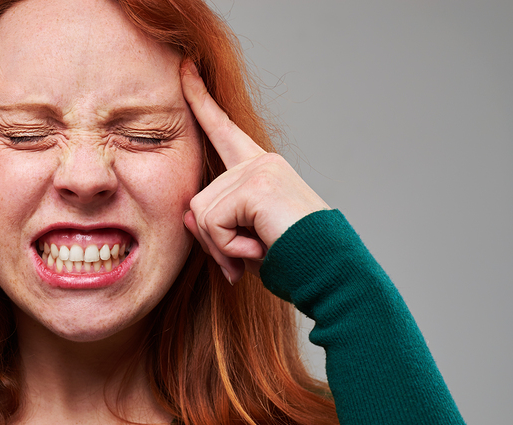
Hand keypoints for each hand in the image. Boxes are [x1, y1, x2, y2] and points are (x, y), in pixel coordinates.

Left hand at [180, 62, 328, 282]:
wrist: (328, 267)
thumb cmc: (290, 256)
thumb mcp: (242, 240)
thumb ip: (212, 224)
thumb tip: (187, 215)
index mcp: (258, 168)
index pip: (222, 129)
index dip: (200, 101)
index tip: (185, 68)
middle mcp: (258, 162)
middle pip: (198, 202)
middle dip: (214, 240)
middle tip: (246, 256)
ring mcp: (257, 171)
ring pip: (201, 215)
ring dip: (223, 247)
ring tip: (257, 250)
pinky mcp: (255, 186)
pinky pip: (213, 224)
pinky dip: (230, 249)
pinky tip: (258, 248)